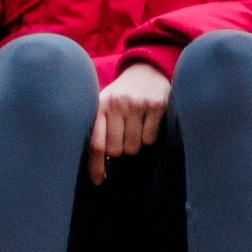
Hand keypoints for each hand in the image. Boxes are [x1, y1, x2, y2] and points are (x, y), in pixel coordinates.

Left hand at [86, 63, 170, 184]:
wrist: (146, 69)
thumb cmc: (122, 93)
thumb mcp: (105, 103)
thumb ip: (97, 127)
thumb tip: (95, 165)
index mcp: (100, 105)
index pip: (96, 143)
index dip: (96, 166)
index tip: (98, 181)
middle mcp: (117, 103)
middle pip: (116, 149)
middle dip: (119, 150)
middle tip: (123, 138)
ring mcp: (137, 104)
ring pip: (133, 146)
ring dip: (135, 144)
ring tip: (135, 128)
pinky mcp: (156, 105)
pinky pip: (150, 138)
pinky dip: (149, 136)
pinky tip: (147, 122)